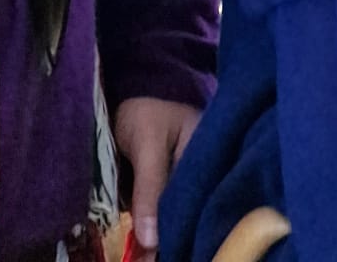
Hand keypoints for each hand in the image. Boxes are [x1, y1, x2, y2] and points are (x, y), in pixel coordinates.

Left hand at [116, 96, 201, 258]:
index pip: (202, 199)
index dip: (188, 227)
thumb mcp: (148, 144)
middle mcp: (201, 169)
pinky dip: (153, 231)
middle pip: (191, 211)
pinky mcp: (166, 186)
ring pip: (175, 215)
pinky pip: (162, 213)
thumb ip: (150, 189)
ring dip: (161, 238)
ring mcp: (184, 178)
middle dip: (173, 238)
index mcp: (209, 154)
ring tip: (146, 260)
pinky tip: (146, 250)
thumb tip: (151, 242)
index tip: (172, 251)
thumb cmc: (145, 110)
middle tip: (153, 260)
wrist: (127, 92)